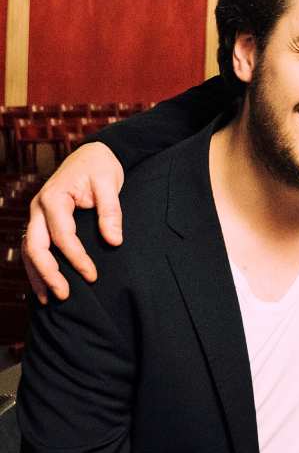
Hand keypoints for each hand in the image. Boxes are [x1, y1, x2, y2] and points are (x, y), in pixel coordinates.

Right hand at [23, 143, 124, 303]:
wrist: (91, 153)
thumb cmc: (101, 167)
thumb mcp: (110, 183)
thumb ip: (111, 212)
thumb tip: (115, 241)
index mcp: (54, 197)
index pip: (63, 235)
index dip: (76, 258)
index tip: (92, 275)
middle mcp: (38, 207)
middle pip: (36, 247)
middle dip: (48, 274)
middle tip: (65, 295)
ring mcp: (36, 214)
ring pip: (29, 250)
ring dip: (37, 275)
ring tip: (48, 299)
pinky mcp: (40, 220)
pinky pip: (33, 246)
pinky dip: (36, 266)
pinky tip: (43, 284)